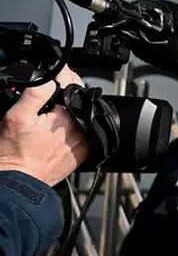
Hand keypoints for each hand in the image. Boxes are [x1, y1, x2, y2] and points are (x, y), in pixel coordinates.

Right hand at [0, 69, 88, 184]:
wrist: (19, 182)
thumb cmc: (15, 154)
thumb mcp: (17, 116)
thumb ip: (36, 93)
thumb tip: (50, 77)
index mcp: (70, 116)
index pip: (72, 83)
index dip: (61, 74)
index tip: (54, 72)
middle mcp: (82, 128)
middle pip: (78, 98)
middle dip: (64, 91)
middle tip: (48, 91)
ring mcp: (85, 141)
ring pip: (81, 113)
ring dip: (69, 107)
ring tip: (50, 111)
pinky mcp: (83, 152)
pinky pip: (82, 130)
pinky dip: (72, 125)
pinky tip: (56, 128)